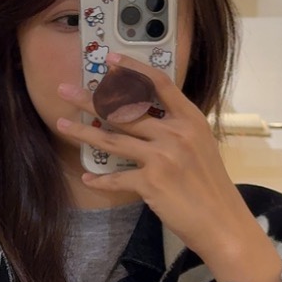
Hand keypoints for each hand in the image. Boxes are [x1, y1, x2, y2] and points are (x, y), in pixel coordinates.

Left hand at [57, 55, 281, 281]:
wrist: (221, 221)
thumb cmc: (211, 185)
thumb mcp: (200, 146)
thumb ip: (176, 128)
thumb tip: (146, 117)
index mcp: (190, 119)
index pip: (159, 84)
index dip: (132, 69)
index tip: (109, 60)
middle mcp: (175, 133)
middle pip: (124, 109)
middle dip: (89, 99)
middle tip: (65, 91)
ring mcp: (162, 156)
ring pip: (113, 138)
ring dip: (82, 132)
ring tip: (60, 124)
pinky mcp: (151, 182)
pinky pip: (116, 178)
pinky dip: (99, 179)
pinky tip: (87, 177)